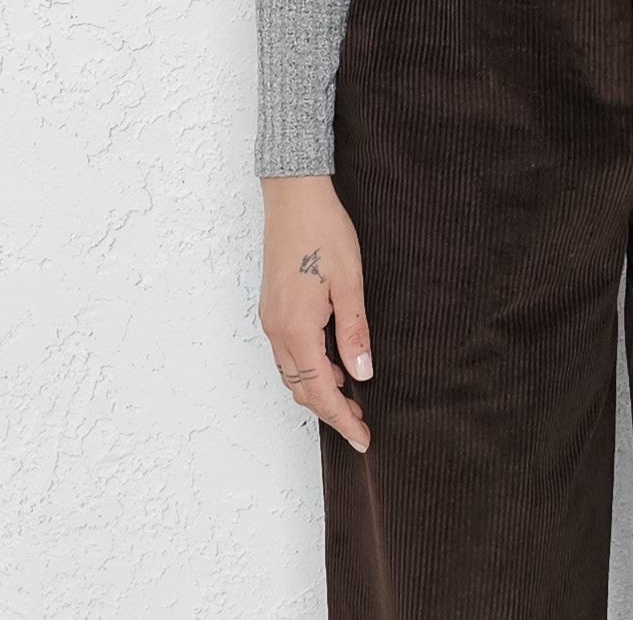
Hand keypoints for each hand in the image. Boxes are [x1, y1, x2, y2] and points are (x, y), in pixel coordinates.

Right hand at [258, 175, 374, 451]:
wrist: (294, 195)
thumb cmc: (324, 230)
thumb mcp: (350, 280)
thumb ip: (354, 330)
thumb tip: (362, 374)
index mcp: (296, 327)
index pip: (319, 389)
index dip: (342, 418)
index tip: (362, 437)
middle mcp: (276, 329)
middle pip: (301, 388)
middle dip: (331, 410)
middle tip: (362, 423)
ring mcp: (270, 318)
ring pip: (292, 372)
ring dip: (319, 388)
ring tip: (353, 393)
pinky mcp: (273, 307)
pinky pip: (289, 352)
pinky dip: (310, 367)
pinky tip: (334, 360)